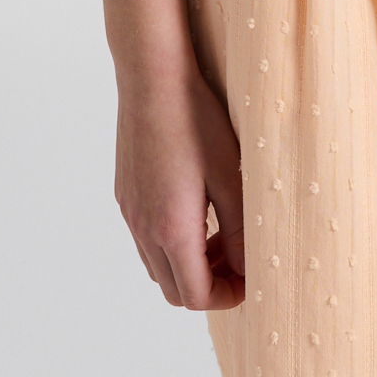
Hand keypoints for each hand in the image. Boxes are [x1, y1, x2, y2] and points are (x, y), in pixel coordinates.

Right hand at [114, 64, 246, 308]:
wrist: (153, 79)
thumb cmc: (196, 122)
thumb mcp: (231, 176)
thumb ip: (241, 230)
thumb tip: (249, 269)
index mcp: (171, 230)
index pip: (196, 296)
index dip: (228, 297)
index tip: (252, 277)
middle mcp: (143, 229)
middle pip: (175, 290)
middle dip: (210, 284)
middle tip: (238, 257)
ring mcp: (129, 213)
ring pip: (158, 266)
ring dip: (189, 264)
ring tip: (220, 233)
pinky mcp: (124, 194)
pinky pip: (145, 239)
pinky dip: (171, 242)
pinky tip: (195, 208)